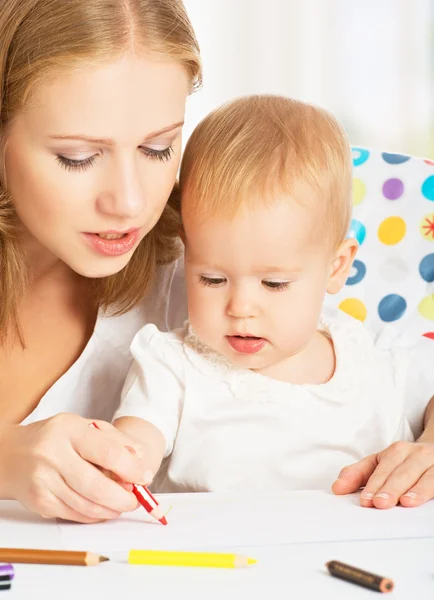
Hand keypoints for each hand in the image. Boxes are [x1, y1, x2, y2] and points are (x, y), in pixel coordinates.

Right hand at [0, 413, 150, 522]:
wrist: (9, 454)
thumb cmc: (54, 438)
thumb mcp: (83, 426)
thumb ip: (114, 440)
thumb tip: (141, 459)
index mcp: (68, 431)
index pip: (108, 452)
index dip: (131, 468)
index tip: (145, 476)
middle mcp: (53, 455)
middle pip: (97, 486)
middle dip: (123, 498)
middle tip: (136, 500)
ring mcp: (44, 481)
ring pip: (86, 505)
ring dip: (111, 510)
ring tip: (122, 504)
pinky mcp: (39, 502)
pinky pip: (74, 515)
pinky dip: (94, 515)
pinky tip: (102, 509)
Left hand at [332, 441, 433, 507]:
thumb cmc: (403, 463)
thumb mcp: (379, 464)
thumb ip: (357, 475)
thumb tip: (337, 488)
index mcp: (397, 450)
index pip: (384, 468)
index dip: (374, 484)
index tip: (366, 500)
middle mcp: (417, 454)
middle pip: (403, 472)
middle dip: (391, 488)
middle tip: (380, 503)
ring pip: (426, 476)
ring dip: (416, 490)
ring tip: (405, 503)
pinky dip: (433, 491)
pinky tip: (429, 502)